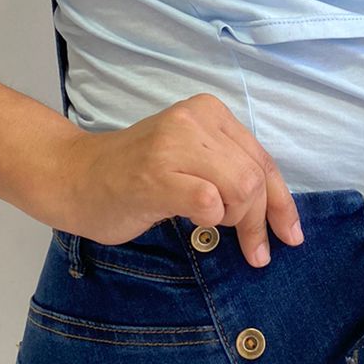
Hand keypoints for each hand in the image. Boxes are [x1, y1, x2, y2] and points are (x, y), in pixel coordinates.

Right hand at [53, 94, 305, 267]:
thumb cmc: (133, 175)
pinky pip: (210, 202)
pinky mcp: (156, 174)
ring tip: (208, 223)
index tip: (291, 234)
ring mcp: (174, 144)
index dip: (282, 202)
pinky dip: (210, 219)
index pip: (263, 158)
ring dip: (235, 220)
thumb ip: (229, 170)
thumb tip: (277, 212)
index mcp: (209, 111)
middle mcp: (195, 119)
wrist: (73, 177)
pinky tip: (191, 219)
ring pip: (241, 188)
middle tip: (254, 252)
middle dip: (260, 221)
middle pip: (256, 177)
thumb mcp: (190, 159)